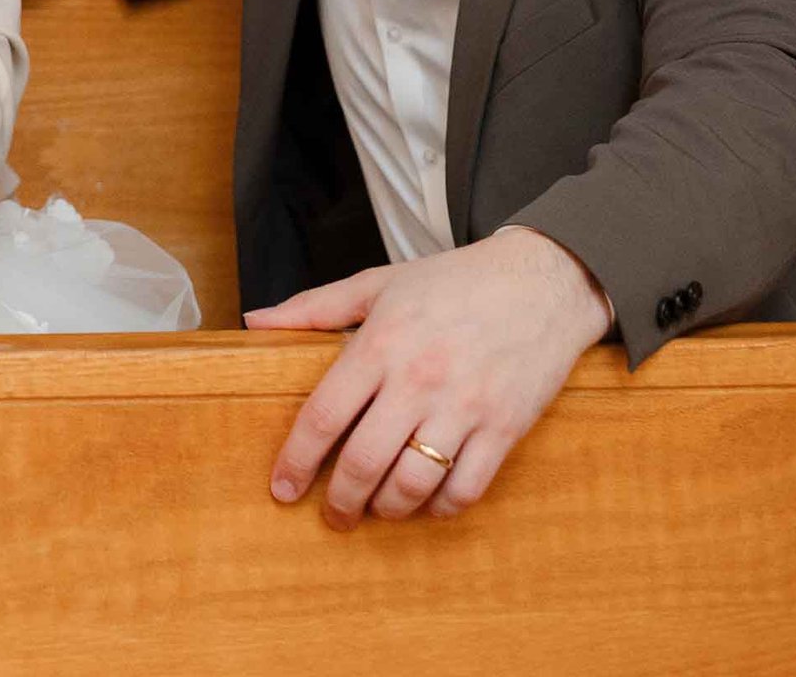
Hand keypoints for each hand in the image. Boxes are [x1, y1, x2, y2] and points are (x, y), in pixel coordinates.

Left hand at [245, 227, 613, 527]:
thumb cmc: (453, 281)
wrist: (542, 279)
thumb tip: (254, 322)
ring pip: (414, 483)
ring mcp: (465, 407)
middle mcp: (418, 380)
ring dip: (388, 508)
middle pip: (364, 461)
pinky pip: (467, 487)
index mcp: (379, 344)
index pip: (324, 416)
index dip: (296, 460)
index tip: (282, 488)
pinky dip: (441, 507)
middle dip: (340, 500)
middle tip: (333, 515)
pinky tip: (427, 503)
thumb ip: (312, 308)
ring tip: (377, 509)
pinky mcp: (506, 427)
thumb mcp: (377, 283)